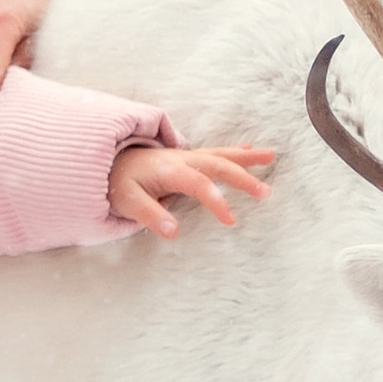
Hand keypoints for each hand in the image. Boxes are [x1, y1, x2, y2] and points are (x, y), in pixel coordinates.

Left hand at [108, 142, 278, 236]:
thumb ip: (150, 216)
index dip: (216, 199)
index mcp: (169, 170)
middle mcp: (181, 159)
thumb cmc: (119, 183)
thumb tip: (173, 232)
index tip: (231, 220)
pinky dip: (235, 151)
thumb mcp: (127, 202)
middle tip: (266, 193)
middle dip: (242, 177)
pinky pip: (216, 153)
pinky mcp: (188, 159)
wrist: (110, 162)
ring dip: (246, 157)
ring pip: (220, 154)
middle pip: (217, 164)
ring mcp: (186, 157)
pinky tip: (250, 149)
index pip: (198, 183)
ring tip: (272, 156)